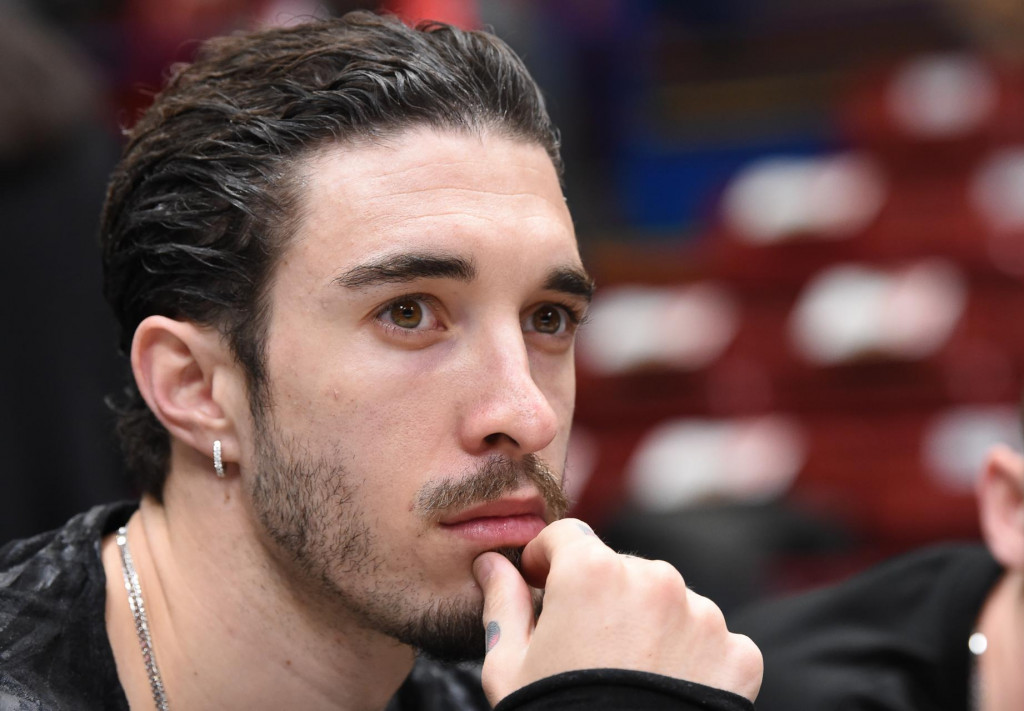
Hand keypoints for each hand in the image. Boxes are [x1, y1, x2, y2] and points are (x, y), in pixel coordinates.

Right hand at [472, 518, 761, 704]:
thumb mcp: (510, 667)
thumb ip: (503, 603)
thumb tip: (490, 565)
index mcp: (592, 572)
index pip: (568, 537)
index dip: (548, 560)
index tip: (542, 585)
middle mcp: (653, 579)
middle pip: (621, 570)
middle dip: (603, 597)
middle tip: (588, 649)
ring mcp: (703, 615)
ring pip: (669, 602)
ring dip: (650, 624)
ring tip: (632, 676)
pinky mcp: (738, 653)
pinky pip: (711, 640)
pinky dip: (694, 659)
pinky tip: (669, 692)